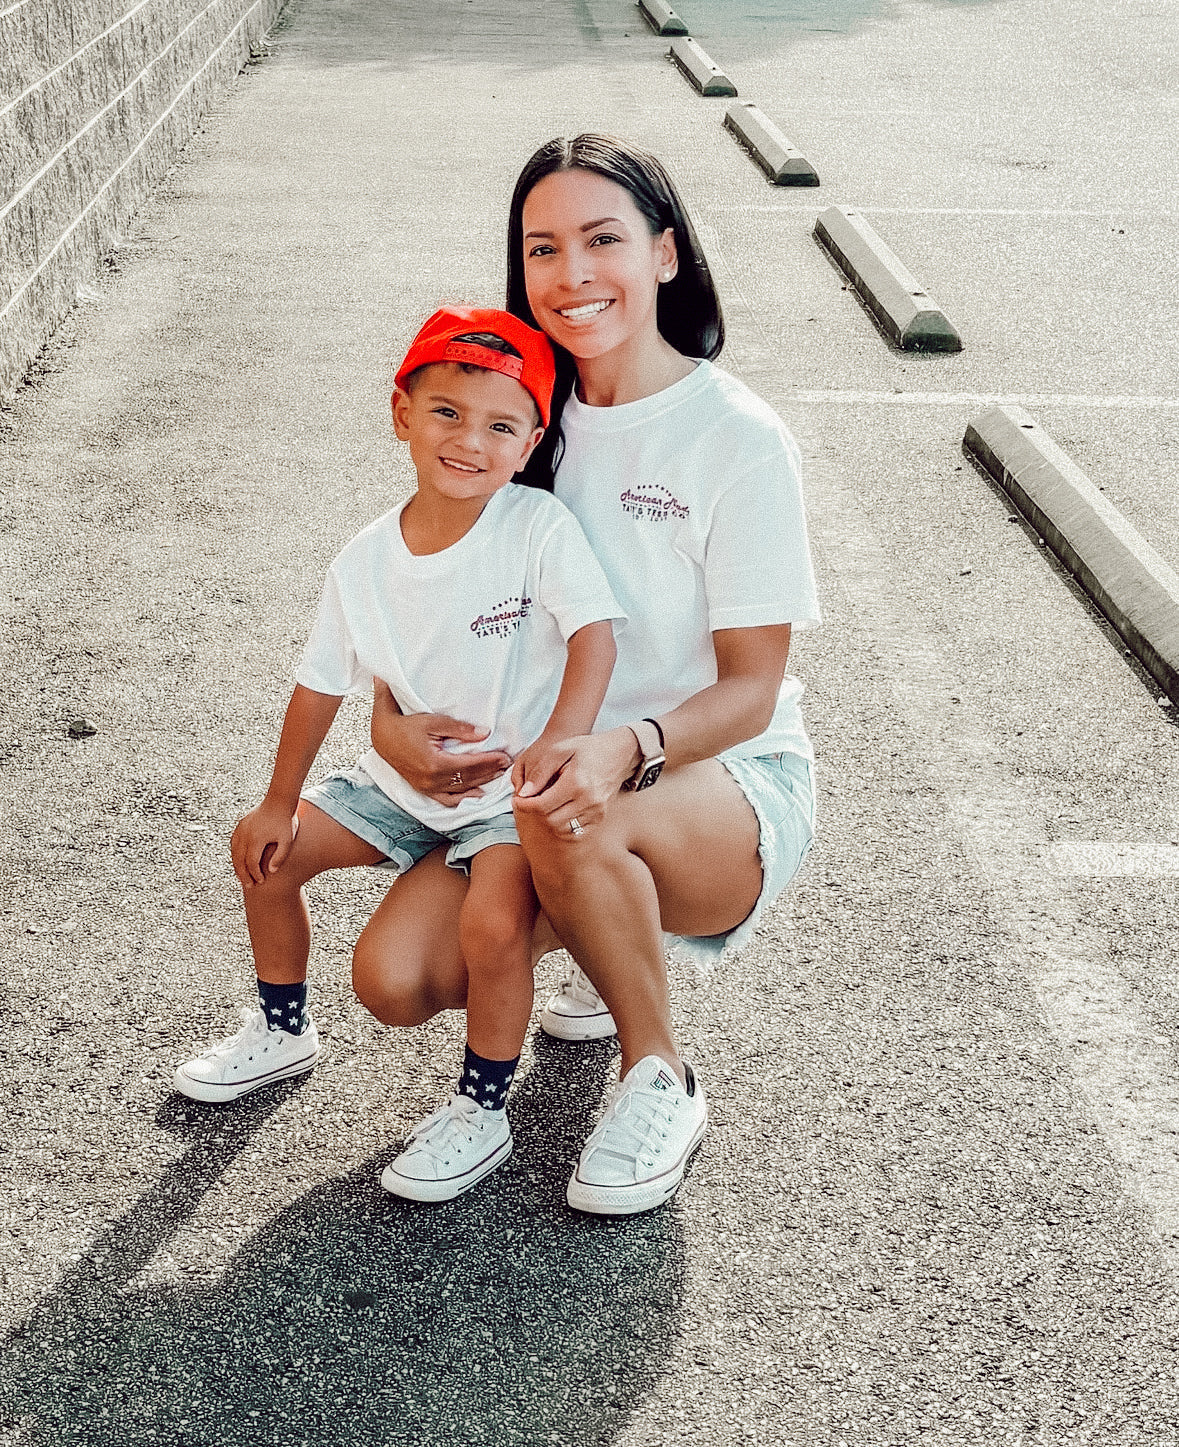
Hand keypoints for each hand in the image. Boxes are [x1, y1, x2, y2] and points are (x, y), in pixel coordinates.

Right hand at [231, 799, 299, 886]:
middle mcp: (245, 835)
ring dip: (237, 866)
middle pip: (239, 860)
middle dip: (243, 875)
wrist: (279, 800)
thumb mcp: (287, 840)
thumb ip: (280, 856)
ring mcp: (240, 829)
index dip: (255, 874)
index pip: (251, 863)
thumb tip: (272, 871)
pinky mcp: (240, 825)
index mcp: (256, 839)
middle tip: (249, 886)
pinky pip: (234, 843)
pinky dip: (236, 854)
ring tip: (243, 877)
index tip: (261, 882)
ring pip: (234, 852)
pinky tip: (240, 862)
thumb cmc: (286, 821)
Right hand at [371, 684, 510, 806]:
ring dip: (482, 783)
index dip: (490, 761)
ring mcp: (428, 788)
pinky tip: (477, 794)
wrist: (381, 737)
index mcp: (435, 764)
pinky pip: (447, 799)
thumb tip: (484, 734)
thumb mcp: (432, 721)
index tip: (506, 757)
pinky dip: (463, 798)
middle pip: (470, 778)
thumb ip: (459, 729)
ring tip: (498, 776)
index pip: (471, 765)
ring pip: (461, 790)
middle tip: (508, 765)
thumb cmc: (405, 725)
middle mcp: (433, 780)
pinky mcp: (424, 790)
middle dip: (491, 771)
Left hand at [511, 728, 638, 834]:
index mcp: (577, 782)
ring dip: (547, 820)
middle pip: (551, 821)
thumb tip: (524, 793)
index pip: (542, 806)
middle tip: (527, 802)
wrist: (618, 754)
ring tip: (541, 805)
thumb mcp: (560, 750)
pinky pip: (575, 831)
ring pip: (562, 829)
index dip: (524, 805)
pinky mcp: (600, 817)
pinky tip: (557, 811)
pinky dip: (562, 825)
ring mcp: (597, 811)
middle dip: (534, 813)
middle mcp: (589, 800)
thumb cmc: (587, 748)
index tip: (517, 799)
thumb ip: (540, 771)